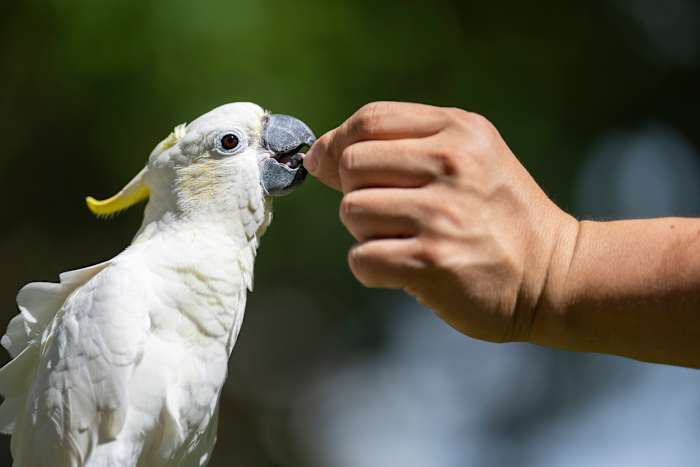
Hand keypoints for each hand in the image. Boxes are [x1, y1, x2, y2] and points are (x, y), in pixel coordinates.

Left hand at [304, 102, 576, 342]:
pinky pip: (362, 258)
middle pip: (351, 165)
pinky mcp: (432, 261)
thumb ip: (398, 146)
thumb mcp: (467, 159)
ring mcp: (442, 214)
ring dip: (366, 232)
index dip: (339, 143)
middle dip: (357, 192)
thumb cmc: (499, 214)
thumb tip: (317, 155)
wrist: (554, 273)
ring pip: (351, 212)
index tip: (332, 166)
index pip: (370, 119)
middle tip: (391, 212)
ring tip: (406, 239)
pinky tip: (406, 268)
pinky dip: (373, 268)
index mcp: (459, 131)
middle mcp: (452, 165)